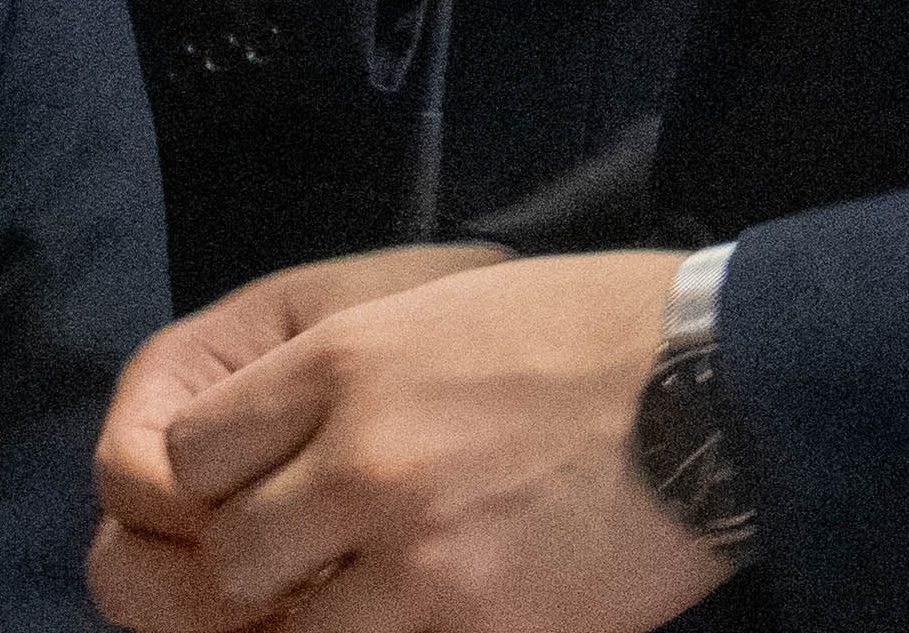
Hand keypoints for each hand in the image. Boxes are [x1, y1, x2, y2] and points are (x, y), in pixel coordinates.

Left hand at [89, 246, 725, 632]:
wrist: (721, 385)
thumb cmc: (591, 329)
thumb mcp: (437, 307)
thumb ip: (341, 382)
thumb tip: (277, 453)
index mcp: (343, 361)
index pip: (188, 452)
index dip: (213, 486)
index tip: (257, 494)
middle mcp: (361, 459)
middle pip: (228, 555)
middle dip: (259, 569)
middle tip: (310, 566)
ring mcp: (419, 556)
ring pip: (287, 630)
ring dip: (316, 621)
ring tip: (375, 596)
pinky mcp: (478, 629)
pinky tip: (434, 614)